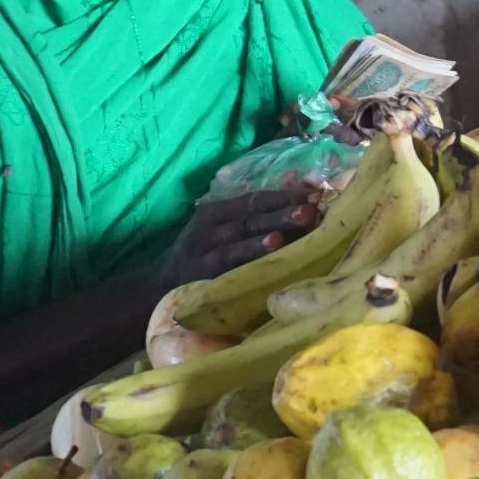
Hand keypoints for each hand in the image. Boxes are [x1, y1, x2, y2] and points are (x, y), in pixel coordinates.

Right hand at [168, 189, 321, 285]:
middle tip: (312, 208)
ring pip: (240, 237)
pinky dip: (251, 257)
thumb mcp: (222, 231)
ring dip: (268, 233)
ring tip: (294, 227)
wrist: (162, 286)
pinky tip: (272, 252)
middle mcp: (210, 226)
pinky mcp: (203, 273)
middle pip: (250, 215)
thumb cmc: (204, 256)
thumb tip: (301, 199)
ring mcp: (205, 249)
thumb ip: (253, 218)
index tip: (316, 192)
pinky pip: (230, 263)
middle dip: (283, 211)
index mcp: (217, 211)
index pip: (254, 198)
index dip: (285, 195)